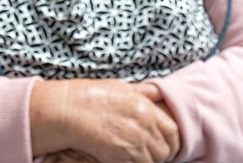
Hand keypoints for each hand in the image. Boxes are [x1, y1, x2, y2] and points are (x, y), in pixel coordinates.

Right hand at [30, 79, 180, 162]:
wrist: (68, 111)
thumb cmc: (90, 96)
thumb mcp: (120, 87)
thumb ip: (142, 92)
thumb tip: (157, 92)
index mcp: (146, 108)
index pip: (173, 131)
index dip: (172, 141)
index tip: (167, 145)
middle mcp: (144, 126)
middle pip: (165, 149)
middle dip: (162, 153)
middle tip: (152, 154)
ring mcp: (134, 143)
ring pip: (153, 161)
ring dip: (149, 161)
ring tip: (138, 157)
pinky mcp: (121, 157)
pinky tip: (126, 160)